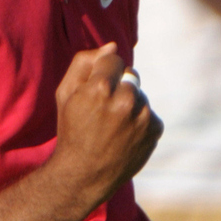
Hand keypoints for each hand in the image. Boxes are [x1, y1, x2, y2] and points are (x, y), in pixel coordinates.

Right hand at [48, 43, 162, 220]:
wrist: (84, 174)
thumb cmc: (71, 131)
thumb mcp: (65, 94)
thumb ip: (84, 63)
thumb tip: (113, 46)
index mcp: (100, 87)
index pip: (113, 58)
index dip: (102, 73)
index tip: (96, 90)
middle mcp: (125, 100)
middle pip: (130, 75)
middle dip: (119, 87)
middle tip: (104, 111)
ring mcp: (143, 117)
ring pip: (140, 95)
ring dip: (130, 105)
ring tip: (113, 127)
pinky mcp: (155, 130)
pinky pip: (149, 114)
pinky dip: (139, 122)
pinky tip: (124, 136)